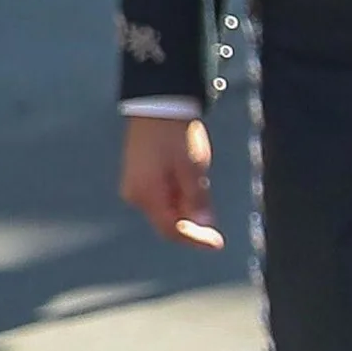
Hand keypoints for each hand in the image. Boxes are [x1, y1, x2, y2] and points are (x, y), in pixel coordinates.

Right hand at [119, 115, 222, 249]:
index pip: (171, 230)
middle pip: (168, 220)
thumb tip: (204, 225)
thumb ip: (197, 199)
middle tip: (209, 197)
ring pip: (166, 207)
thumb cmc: (175, 135)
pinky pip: (161, 194)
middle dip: (192, 217)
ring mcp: (134, 186)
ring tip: (198, 175)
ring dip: (186, 202)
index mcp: (147, 195)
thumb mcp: (193, 168)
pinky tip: (188, 174)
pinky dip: (178, 192)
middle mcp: (135, 195)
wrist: (157, 106)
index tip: (217, 244)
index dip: (195, 239)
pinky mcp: (138, 177)